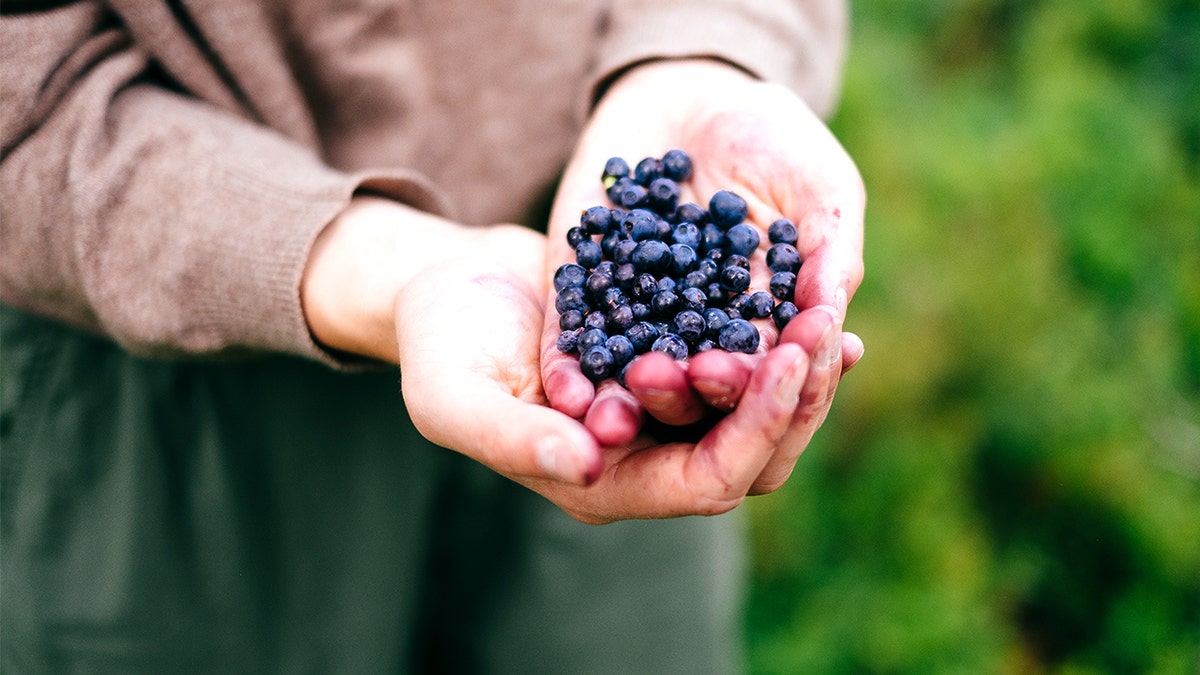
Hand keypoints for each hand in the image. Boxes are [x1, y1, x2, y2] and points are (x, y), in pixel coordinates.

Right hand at [303, 195, 812, 522]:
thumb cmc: (440, 343)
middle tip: (828, 326)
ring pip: (757, 410)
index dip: (756, 430)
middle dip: (797, 396)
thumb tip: (587, 466)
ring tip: (832, 311)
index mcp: (603, 482)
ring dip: (800, 367)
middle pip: (753, 452)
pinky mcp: (670, 364)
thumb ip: (511, 436)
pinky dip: (778, 335)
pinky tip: (813, 295)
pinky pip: (742, 361)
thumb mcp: (454, 393)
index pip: (708, 481)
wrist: (446, 286)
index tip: (788, 360)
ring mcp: (662, 414)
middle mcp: (645, 459)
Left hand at [541, 59, 864, 494]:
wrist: (688, 94)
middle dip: (696, 391)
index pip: (768, 373)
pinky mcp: (582, 297)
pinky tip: (567, 392)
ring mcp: (637, 322)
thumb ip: (830, 251)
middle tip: (696, 374)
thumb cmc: (773, 140)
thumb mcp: (820, 187)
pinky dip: (568, 370)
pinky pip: (572, 342)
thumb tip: (830, 317)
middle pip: (698, 390)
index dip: (771, 378)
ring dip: (628, 398)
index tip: (773, 368)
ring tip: (624, 402)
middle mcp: (701, 339)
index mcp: (764, 329)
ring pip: (632, 380)